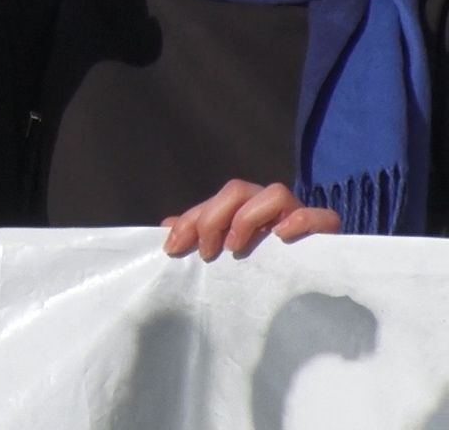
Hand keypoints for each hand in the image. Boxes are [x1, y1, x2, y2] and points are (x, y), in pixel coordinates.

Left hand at [161, 179, 340, 260]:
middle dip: (213, 217)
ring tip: (234, 248)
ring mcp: (299, 217)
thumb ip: (198, 239)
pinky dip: (300, 220)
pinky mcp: (326, 235)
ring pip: (275, 193)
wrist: (310, 303)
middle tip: (206, 252)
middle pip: (238, 191)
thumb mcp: (222, 259)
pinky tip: (280, 237)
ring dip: (248, 217)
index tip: (172, 248)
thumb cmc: (258, 275)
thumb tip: (165, 226)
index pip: (214, 201)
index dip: (190, 220)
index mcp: (245, 210)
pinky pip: (322, 216)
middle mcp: (270, 208)